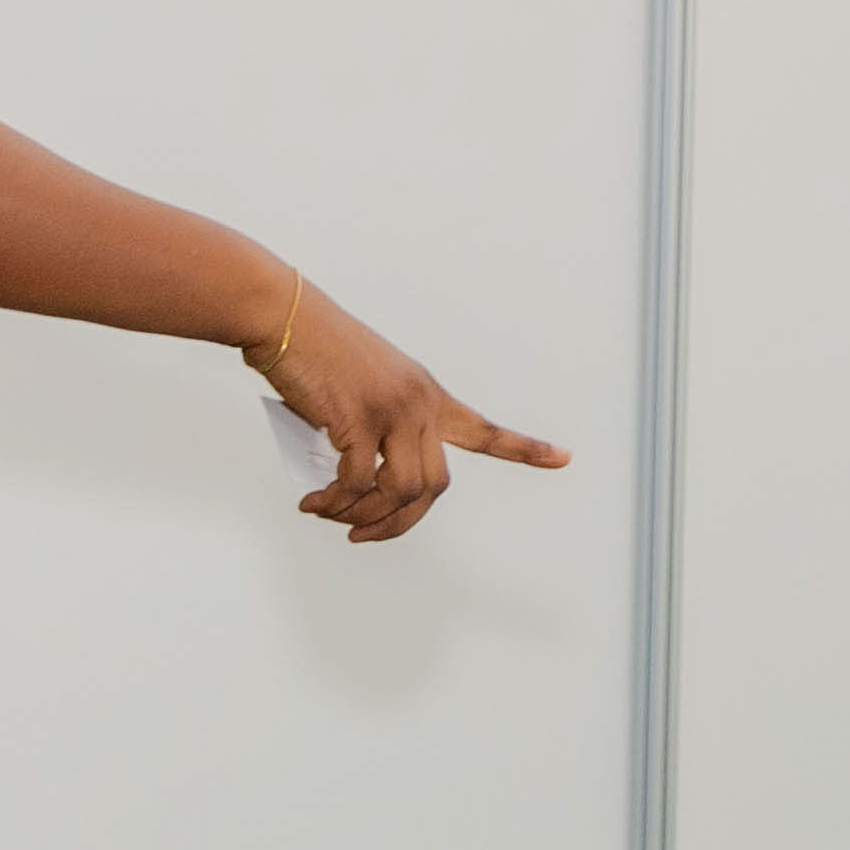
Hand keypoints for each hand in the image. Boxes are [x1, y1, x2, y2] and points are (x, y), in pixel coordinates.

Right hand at [256, 286, 572, 544]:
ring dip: (362, 515)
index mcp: (428, 395)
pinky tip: (314, 502)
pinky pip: (359, 482)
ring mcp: (393, 409)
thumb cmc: (315, 354)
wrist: (285, 316)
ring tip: (328, 513)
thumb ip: (372, 433)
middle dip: (400, 521)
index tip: (564, 458)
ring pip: (402, 490)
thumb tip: (356, 484)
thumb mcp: (361, 392)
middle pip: (434, 485)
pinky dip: (335, 502)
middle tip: (361, 532)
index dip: (525, 449)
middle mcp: (420, 403)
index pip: (485, 429)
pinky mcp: (358, 417)